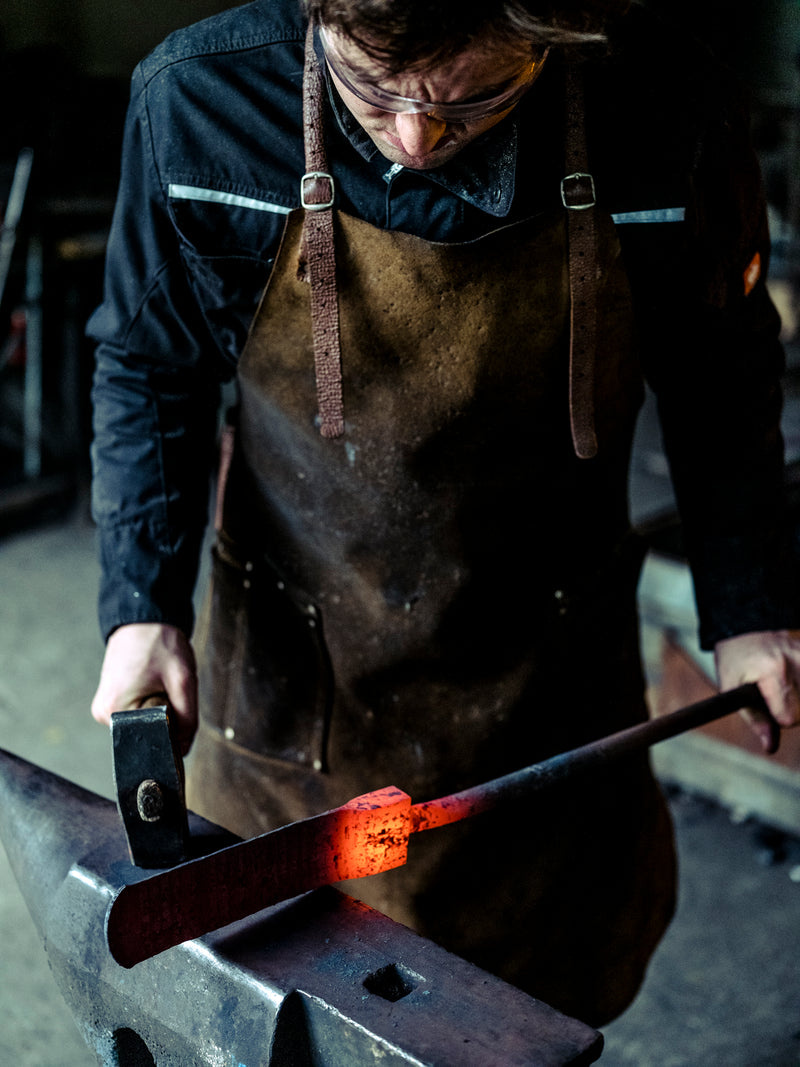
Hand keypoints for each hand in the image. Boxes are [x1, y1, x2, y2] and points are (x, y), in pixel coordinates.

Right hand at [91, 623, 198, 753]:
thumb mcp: (183, 681)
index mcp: (114, 711)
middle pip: (148, 732)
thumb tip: (183, 749)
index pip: (152, 740)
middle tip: (165, 686)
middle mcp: (103, 714)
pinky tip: (151, 681)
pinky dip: (151, 701)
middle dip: (166, 715)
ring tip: (157, 680)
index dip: (173, 729)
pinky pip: (139, 712)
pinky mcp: (111, 701)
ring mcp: (105, 708)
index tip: (177, 704)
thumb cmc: (160, 643)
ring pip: (145, 723)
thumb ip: (187, 720)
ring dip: (159, 707)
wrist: (144, 619)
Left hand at [714, 629, 799, 753]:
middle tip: (777, 694)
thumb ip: (755, 719)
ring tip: (784, 686)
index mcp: (772, 671)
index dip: (781, 719)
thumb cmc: (736, 659)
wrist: (747, 625)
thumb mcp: (731, 687)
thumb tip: (770, 749)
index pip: (790, 717)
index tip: (775, 711)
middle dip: (793, 709)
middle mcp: (796, 660)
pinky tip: (794, 681)